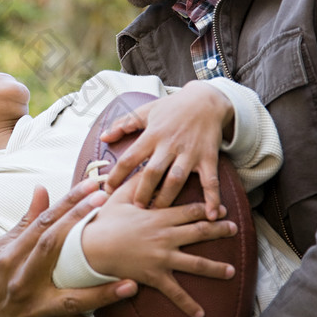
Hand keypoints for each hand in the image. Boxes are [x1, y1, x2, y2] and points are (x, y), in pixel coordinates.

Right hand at [0, 179, 138, 316]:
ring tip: (132, 284)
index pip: (41, 224)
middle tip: (105, 204)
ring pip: (72, 299)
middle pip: (52, 248)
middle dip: (78, 224)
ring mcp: (37, 307)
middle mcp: (23, 281)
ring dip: (103, 293)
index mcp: (11, 257)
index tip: (91, 185)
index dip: (66, 203)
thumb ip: (26, 223)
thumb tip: (42, 188)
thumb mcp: (3, 252)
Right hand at [82, 177, 236, 316]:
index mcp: (159, 217)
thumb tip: (146, 166)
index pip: (190, 211)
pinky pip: (174, 292)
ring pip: (195, 263)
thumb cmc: (104, 221)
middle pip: (199, 232)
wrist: (90, 248)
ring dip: (215, 268)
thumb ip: (136, 182)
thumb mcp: (120, 197)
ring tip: (232, 271)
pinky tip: (201, 314)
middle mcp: (165, 237)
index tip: (222, 209)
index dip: (208, 209)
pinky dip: (188, 303)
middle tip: (234, 229)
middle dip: (219, 231)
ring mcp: (162, 258)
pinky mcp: (154, 276)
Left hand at [101, 82, 234, 212]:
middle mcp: (170, 145)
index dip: (117, 175)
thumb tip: (104, 137)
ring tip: (158, 214)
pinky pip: (210, 181)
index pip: (129, 158)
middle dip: (142, 192)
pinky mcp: (208, 157)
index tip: (108, 191)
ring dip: (167, 198)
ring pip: (176, 179)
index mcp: (152, 135)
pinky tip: (210, 215)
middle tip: (136, 208)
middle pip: (152, 172)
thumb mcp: (147, 111)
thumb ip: (124, 124)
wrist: (206, 100)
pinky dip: (212, 198)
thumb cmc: (173, 107)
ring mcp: (190, 152)